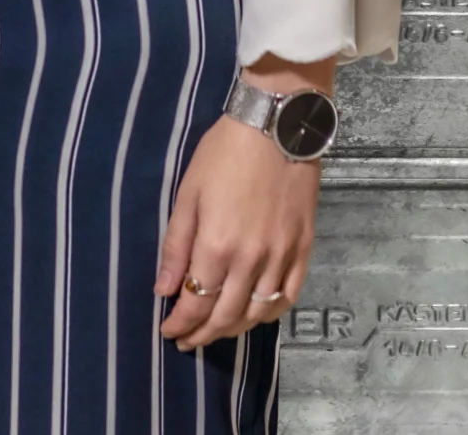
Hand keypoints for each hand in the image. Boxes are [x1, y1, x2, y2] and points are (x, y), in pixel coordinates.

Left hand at [155, 115, 319, 350]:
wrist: (276, 126)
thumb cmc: (224, 153)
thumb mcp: (188, 193)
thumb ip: (176, 245)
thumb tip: (164, 289)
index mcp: (217, 246)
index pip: (196, 303)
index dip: (180, 323)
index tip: (168, 330)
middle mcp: (251, 261)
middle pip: (225, 315)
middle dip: (202, 334)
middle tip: (187, 341)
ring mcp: (281, 257)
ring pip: (257, 313)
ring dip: (233, 328)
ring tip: (216, 330)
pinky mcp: (304, 249)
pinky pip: (288, 296)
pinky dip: (270, 313)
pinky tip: (255, 314)